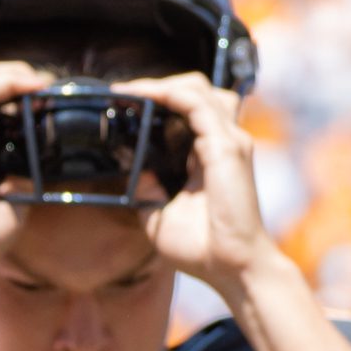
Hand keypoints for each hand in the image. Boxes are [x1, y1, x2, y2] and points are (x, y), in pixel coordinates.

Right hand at [0, 62, 50, 282]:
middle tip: (44, 85)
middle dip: (7, 73)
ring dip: (9, 71)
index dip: (6, 94)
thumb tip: (32, 181)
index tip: (42, 100)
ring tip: (40, 80)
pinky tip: (35, 87)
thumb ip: (16, 192)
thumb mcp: (5, 213)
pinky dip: (9, 82)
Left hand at [112, 75, 279, 300]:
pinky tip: (142, 97)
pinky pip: (196, 104)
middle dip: (160, 85)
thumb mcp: (158, 212)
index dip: (158, 100)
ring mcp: (229, 141)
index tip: (119, 104)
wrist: (231, 265)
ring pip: (198, 89)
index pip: (190, 110)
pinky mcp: (227, 147)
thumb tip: (128, 165)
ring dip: (163, 85)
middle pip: (198, 90)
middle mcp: (224, 142)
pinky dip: (168, 94)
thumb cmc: (201, 247)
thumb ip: (146, 185)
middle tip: (123, 95)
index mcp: (209, 156)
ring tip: (132, 92)